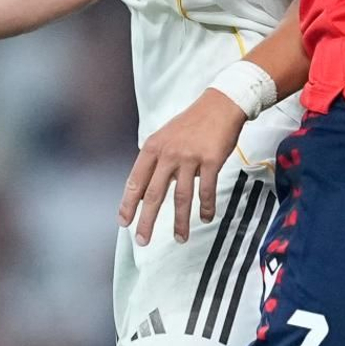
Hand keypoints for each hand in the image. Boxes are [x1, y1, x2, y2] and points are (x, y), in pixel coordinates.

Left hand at [119, 87, 246, 244]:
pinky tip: (206, 218)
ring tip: (180, 238)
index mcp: (153, 147)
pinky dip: (206, 207)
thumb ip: (155, 161)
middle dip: (147, 220)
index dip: (128, 204)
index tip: (124, 222)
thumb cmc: (192, 123)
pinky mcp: (210, 160)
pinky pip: (206, 190)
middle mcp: (168, 153)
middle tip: (143, 240)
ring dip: (180, 221)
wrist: (220, 105)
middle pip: (154, 194)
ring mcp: (189, 157)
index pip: (135, 181)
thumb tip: (145, 190)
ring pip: (181, 197)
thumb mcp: (165, 137)